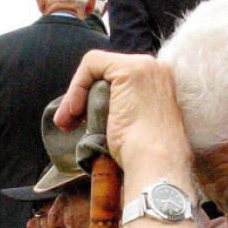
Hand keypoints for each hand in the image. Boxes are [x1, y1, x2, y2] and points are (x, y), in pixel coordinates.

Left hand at [54, 50, 198, 227]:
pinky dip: (77, 86)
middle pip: (107, 73)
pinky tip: (74, 111)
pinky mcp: (130, 70)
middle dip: (82, 96)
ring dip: (76, 95)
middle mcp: (156, 69)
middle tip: (68, 122)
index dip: (95, 96)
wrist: (154, 163)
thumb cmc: (144, 157)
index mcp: (160, 84)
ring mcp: (145, 67)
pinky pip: (92, 64)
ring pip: (98, 68)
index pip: (117, 80)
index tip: (83, 121)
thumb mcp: (133, 126)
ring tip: (68, 121)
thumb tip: (91, 112)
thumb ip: (120, 110)